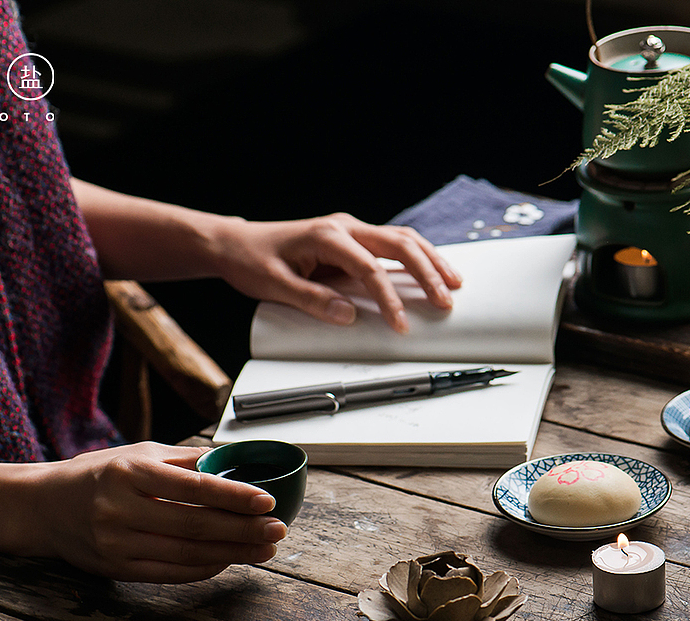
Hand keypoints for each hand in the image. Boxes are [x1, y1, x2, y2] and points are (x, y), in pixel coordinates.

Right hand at [29, 443, 285, 582]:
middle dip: (243, 530)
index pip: (193, 486)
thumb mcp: (138, 453)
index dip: (234, 496)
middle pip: (195, 525)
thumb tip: (238, 462)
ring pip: (187, 553)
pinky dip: (205, 568)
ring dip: (232, 553)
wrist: (43, 507)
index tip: (267, 501)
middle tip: (278, 530)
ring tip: (264, 549)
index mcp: (129, 472)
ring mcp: (116, 542)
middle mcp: (120, 508)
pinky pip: (171, 572)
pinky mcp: (117, 568)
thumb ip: (186, 460)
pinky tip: (229, 560)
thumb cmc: (100, 474)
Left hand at [213, 213, 462, 332]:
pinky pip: (392, 244)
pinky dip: (417, 256)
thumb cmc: (251, 260)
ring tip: (454, 283)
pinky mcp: (353, 239)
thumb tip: (348, 316)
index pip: (368, 267)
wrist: (235, 243)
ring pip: (402, 239)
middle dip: (427, 272)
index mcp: (326, 235)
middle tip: (446, 301)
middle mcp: (343, 226)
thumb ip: (311, 300)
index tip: (399, 324)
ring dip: (430, 260)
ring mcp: (350, 229)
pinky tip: (433, 270)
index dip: (388, 298)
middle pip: (398, 243)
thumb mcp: (273, 285)